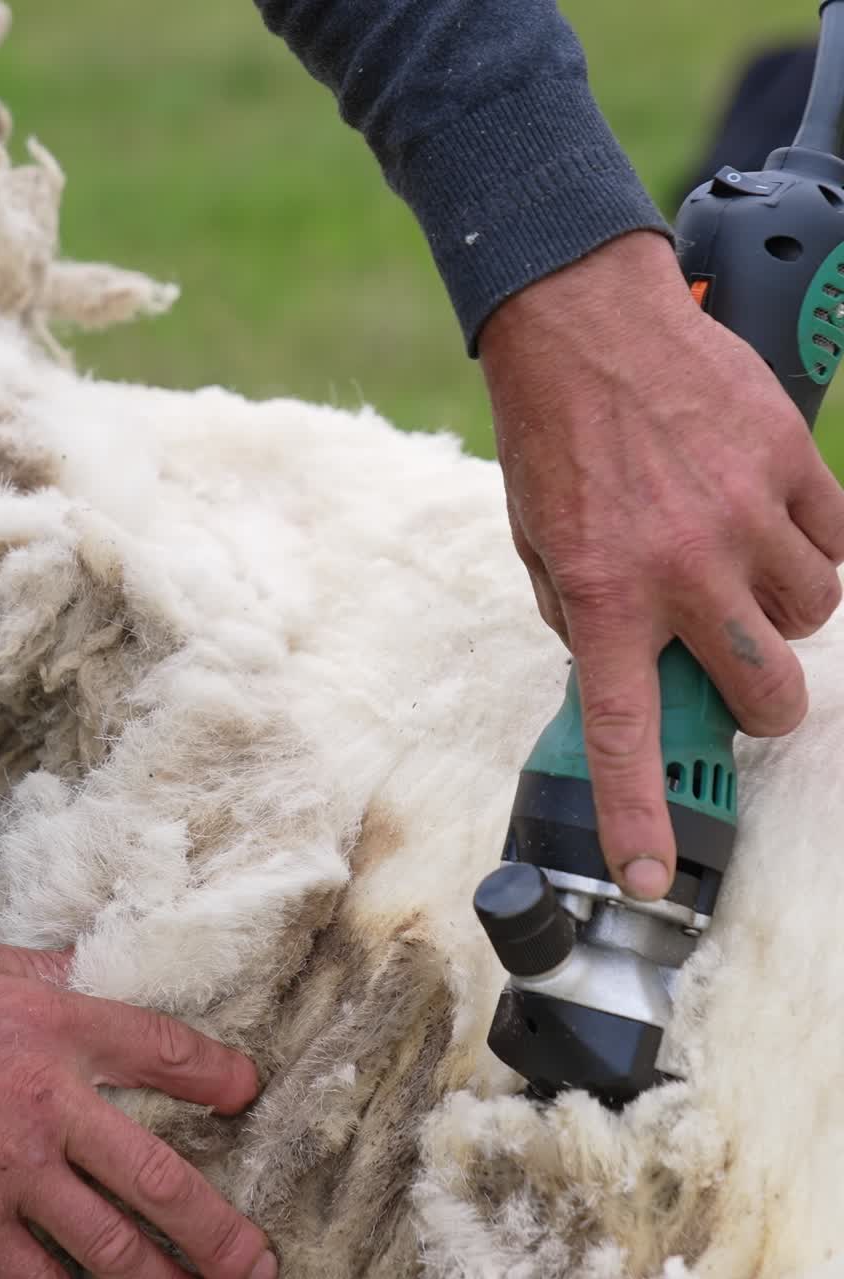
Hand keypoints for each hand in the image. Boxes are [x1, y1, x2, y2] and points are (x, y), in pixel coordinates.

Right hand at [0, 933, 275, 1278]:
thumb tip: (98, 967)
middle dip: (219, 1226)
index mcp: (56, 1025)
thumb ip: (46, 969)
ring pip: (112, 1245)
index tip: (246, 1091)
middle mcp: (49, 1103)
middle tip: (258, 1257)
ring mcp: (12, 1174)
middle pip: (158, 1175)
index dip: (217, 1075)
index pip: (163, 1050)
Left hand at [480, 231, 843, 899]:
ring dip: (783, 612)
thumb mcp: (537, 545)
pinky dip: (815, 549)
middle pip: (771, 691)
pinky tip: (774, 526)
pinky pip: (837, 543)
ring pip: (815, 616)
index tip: (652, 876)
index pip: (626, 731)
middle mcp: (680, 569)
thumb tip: (628, 665)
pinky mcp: (789, 464)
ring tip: (740, 570)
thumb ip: (582, 617)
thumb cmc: (553, 441)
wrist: (583, 329)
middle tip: (740, 672)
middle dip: (764, 701)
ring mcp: (743, 517)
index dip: (640, 815)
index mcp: (602, 596)